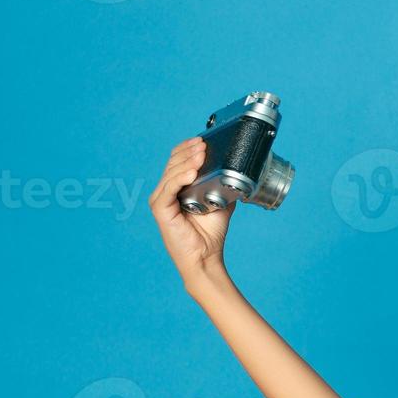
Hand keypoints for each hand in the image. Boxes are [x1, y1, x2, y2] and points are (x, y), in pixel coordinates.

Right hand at [148, 136, 234, 290]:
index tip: (204, 140)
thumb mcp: (221, 202)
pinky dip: (180, 177)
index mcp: (177, 187)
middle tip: (204, 144)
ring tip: (201, 154)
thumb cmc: (210, 234)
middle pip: (174, 162)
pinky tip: (192, 172)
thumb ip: (222, 185)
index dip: (189, 148)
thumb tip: (236, 169)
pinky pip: (169, 188)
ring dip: (187, 160)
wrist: (206, 257)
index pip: (178, 160)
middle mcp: (166, 192)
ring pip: (171, 172)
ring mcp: (161, 200)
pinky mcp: (160, 209)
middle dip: (189, 150)